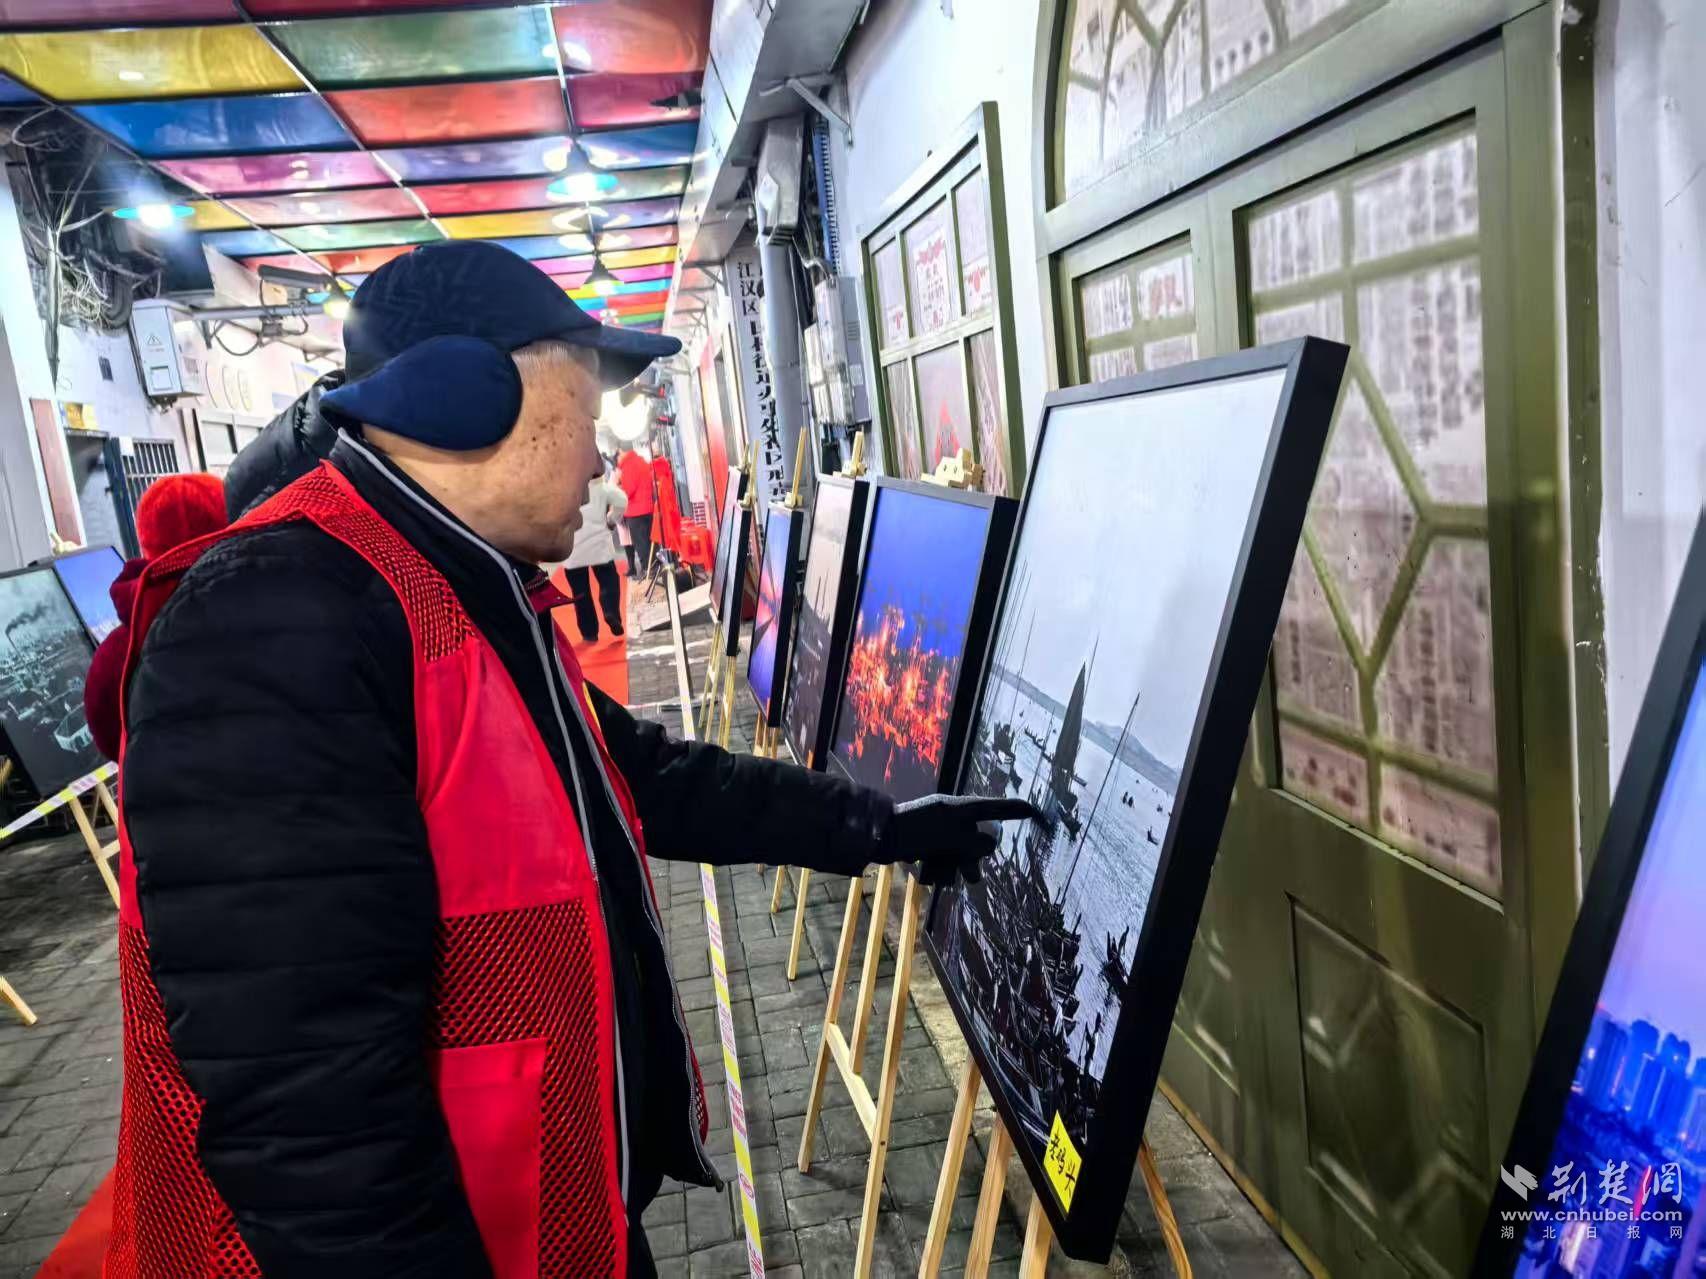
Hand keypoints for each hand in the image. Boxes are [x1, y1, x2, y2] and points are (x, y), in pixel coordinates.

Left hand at [890, 794, 1041, 886]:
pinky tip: (923, 869)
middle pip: (978, 842)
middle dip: (972, 860)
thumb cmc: (914, 830)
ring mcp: (939, 833)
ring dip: (951, 869)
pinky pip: (943, 864)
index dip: (1016, 810)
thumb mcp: (950, 835)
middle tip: (969, 875)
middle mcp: (953, 819)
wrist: (876, 836)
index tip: (1035, 811)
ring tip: (937, 870)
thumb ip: (975, 842)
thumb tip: (989, 846)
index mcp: (961, 808)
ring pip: (959, 858)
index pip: (996, 808)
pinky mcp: (927, 848)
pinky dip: (936, 870)